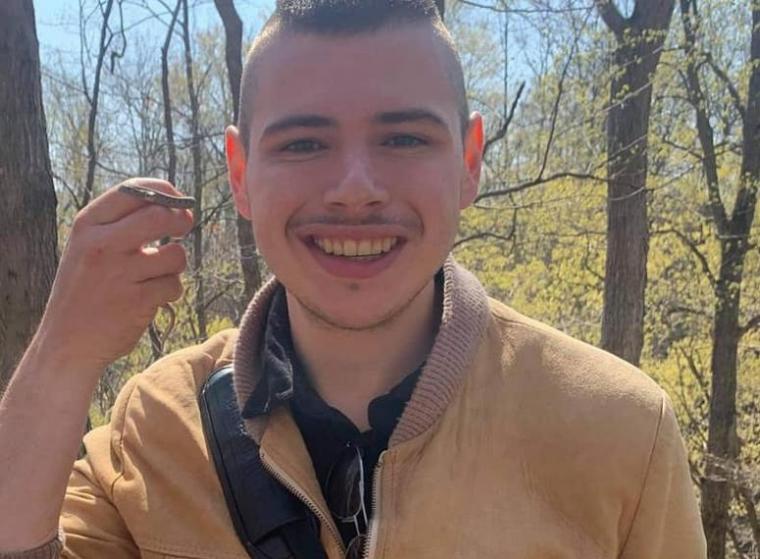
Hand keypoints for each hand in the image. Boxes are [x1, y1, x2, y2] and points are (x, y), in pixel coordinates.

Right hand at [37, 178, 193, 370]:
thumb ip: (121, 223)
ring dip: (176, 264)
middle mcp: (102, 245)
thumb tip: (172, 203)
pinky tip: (151, 298)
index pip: (134, 190)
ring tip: (157, 274)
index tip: (177, 201)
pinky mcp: (138, 301)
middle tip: (183, 228)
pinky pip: (174, 285)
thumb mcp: (88, 247)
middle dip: (181, 221)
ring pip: (175, 254)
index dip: (165, 192)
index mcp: (87, 226)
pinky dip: (170, 291)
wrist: (67, 343)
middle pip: (161, 216)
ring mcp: (120, 274)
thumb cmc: (86, 290)